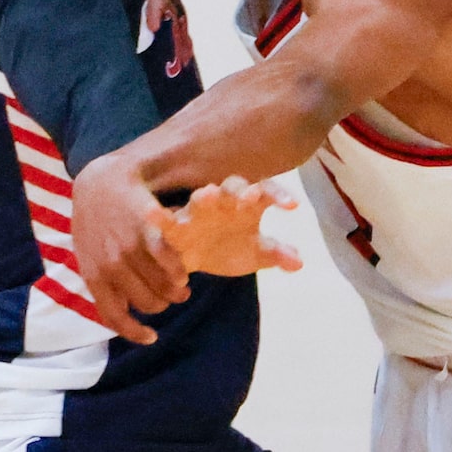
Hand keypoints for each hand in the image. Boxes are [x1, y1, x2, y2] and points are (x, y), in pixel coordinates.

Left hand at [69, 154, 189, 345]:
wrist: (100, 180)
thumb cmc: (95, 220)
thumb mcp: (88, 252)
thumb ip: (100, 279)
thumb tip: (115, 309)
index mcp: (93, 275)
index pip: (115, 317)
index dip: (135, 333)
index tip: (152, 338)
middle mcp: (109, 265)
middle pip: (146, 303)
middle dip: (162, 305)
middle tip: (172, 299)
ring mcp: (128, 248)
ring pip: (161, 286)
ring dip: (176, 291)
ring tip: (182, 288)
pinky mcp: (146, 230)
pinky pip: (170, 263)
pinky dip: (179, 273)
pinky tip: (184, 274)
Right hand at [161, 177, 304, 278]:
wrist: (200, 257)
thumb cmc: (231, 247)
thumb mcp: (256, 253)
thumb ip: (277, 254)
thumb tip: (299, 262)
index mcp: (246, 203)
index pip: (265, 193)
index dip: (278, 197)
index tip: (293, 206)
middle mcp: (221, 201)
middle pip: (231, 190)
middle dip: (238, 192)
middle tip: (248, 196)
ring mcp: (197, 212)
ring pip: (200, 201)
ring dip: (203, 199)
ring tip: (204, 195)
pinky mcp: (175, 228)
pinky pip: (167, 221)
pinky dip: (160, 217)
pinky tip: (151, 212)